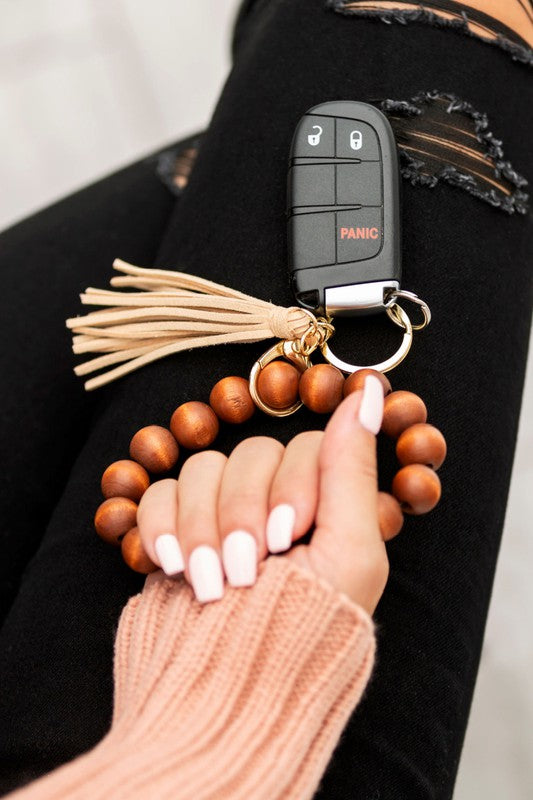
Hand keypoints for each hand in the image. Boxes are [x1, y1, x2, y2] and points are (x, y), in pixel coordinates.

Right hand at [137, 374, 388, 613]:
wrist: (223, 698)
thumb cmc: (302, 636)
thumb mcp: (350, 552)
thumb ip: (351, 469)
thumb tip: (370, 392)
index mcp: (324, 509)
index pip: (307, 447)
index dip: (293, 485)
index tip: (291, 536)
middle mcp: (274, 505)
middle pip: (251, 454)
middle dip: (244, 513)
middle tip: (247, 569)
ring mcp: (222, 517)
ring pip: (203, 469)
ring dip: (203, 526)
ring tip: (210, 582)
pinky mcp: (176, 532)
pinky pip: (160, 494)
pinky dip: (163, 527)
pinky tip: (172, 566)